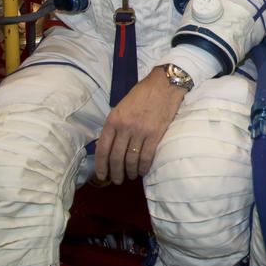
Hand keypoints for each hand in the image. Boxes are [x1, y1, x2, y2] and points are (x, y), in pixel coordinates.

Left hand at [95, 68, 184, 183]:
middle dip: (115, 172)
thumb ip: (115, 124)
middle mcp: (124, 127)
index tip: (102, 175)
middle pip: (116, 157)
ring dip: (130, 172)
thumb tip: (110, 144)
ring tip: (131, 176)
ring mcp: (140, 131)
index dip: (101, 165)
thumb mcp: (122, 106)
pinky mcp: (155, 134)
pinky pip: (147, 156)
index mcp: (113, 119)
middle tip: (117, 180)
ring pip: (131, 159)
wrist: (164, 84)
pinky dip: (144, 167)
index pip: (102, 148)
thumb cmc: (142, 93)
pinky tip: (142, 171)